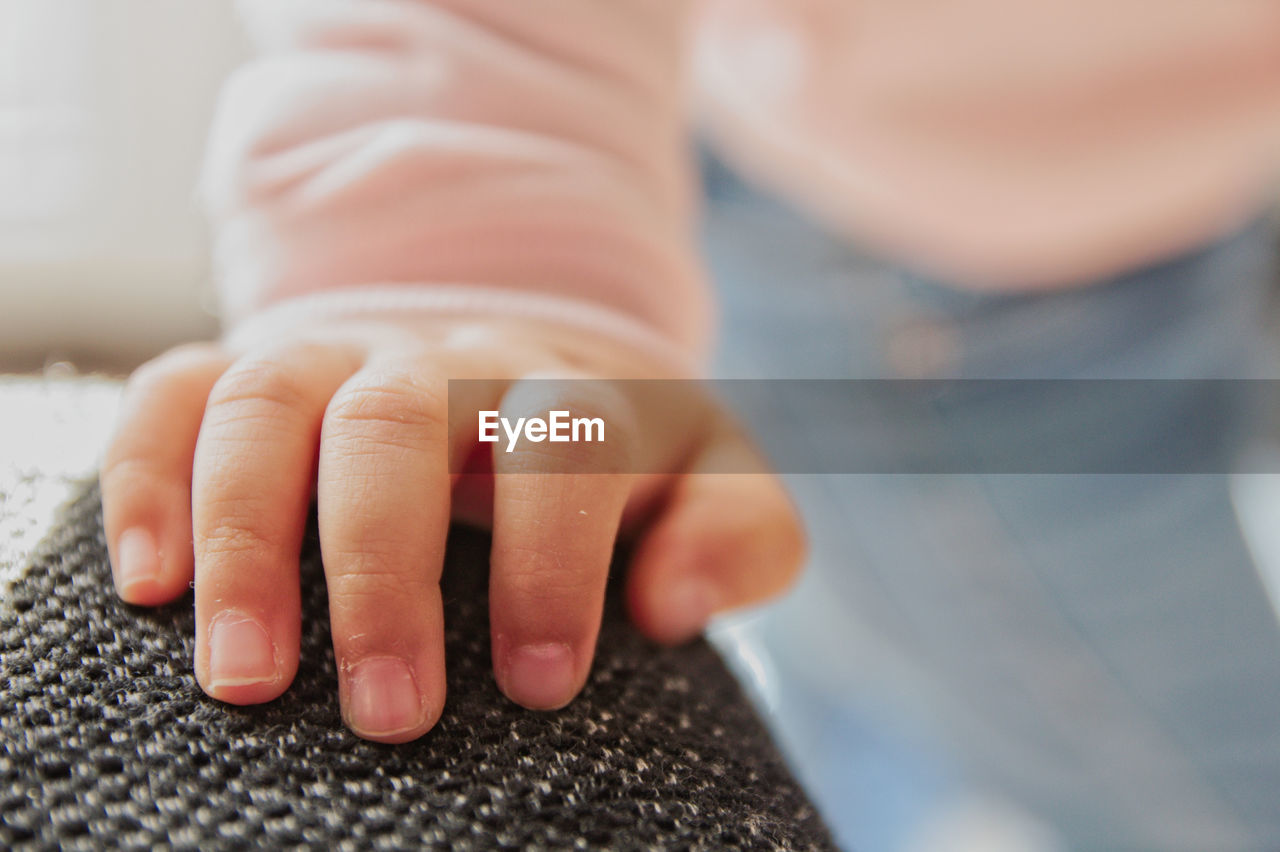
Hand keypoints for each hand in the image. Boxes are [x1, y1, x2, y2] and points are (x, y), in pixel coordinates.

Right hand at [100, 315, 803, 742]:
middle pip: (396, 423)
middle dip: (384, 566)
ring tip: (246, 678)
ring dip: (249, 536)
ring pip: (270, 402)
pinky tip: (150, 586)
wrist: (520, 356)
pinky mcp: (251, 371)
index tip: (539, 684)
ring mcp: (337, 359)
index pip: (561, 444)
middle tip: (389, 712)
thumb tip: (674, 602)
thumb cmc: (619, 452)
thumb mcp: (710, 479)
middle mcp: (443, 363)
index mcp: (565, 386)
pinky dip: (148, 478)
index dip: (551, 560)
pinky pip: (176, 394)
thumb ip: (738, 531)